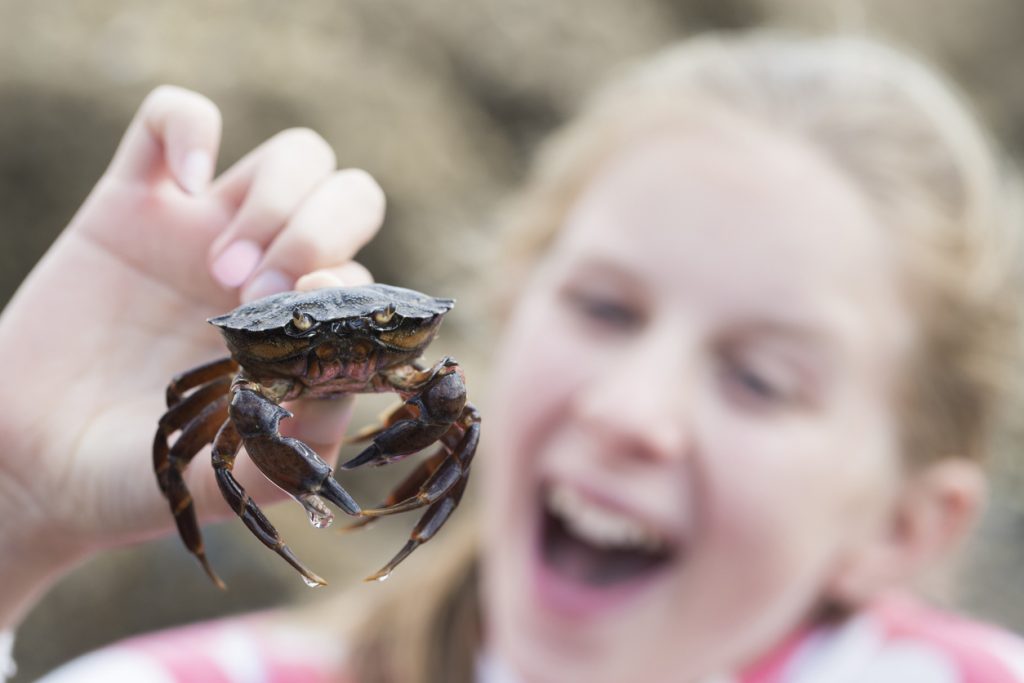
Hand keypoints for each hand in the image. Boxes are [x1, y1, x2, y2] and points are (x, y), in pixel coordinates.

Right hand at [0, 86, 384, 597]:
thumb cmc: (145, 477)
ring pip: (298, 155)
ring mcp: (208, 232)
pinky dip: (190, 125)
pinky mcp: (134, 203)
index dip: (347, 282)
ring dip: (276, 198)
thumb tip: (350, 362)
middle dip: (318, 232)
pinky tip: (185, 183)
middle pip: (350, 195)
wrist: (38, 469)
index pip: (367, 271)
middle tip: (252, 294)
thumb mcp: (238, 475)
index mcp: (306, 330)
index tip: (295, 317)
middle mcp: (273, 274)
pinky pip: (174, 116)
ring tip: (218, 267)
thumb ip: (307, 435)